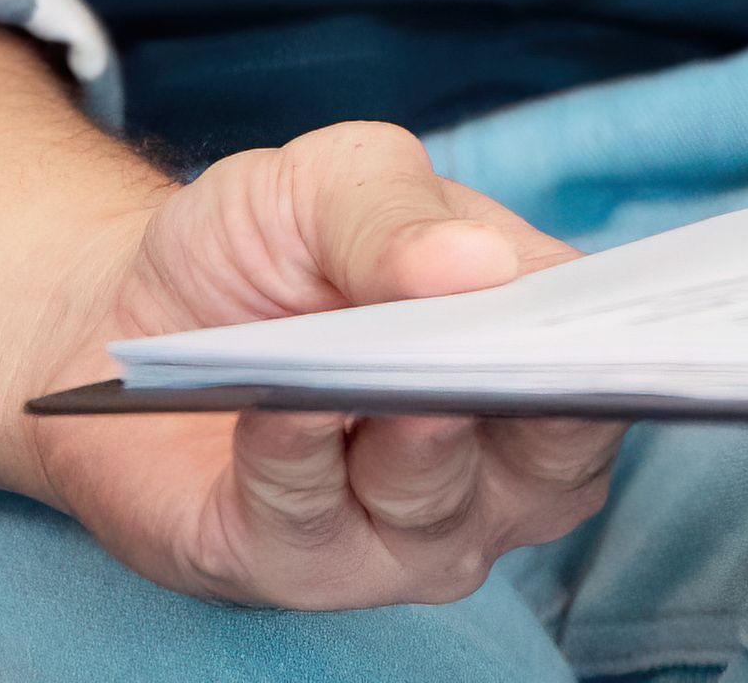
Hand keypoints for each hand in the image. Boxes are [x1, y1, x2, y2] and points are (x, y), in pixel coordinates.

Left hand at [14, 128, 623, 610]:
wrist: (125, 311)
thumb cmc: (263, 249)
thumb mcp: (324, 182)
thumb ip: (393, 209)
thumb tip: (481, 262)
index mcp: (526, 353)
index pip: (604, 359)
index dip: (617, 342)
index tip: (622, 320)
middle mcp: (495, 467)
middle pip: (552, 455)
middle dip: (534, 403)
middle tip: (514, 355)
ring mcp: (407, 530)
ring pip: (438, 502)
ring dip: (414, 443)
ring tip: (393, 388)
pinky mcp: (300, 564)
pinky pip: (313, 523)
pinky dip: (299, 462)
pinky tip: (281, 412)